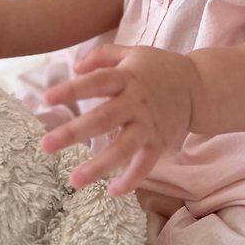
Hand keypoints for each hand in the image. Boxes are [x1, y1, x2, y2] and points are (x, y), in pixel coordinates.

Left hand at [38, 42, 202, 196]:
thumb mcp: (133, 53)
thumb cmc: (159, 68)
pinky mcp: (160, 142)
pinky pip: (145, 164)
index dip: (73, 90)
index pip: (97, 83)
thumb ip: (103, 55)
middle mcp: (136, 102)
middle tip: (45, 146)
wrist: (199, 86)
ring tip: (74, 180)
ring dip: (99, 165)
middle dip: (74, 133)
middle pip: (104, 118)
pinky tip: (111, 192)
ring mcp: (149, 125)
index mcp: (128, 78)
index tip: (47, 98)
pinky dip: (131, 180)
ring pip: (123, 148)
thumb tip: (75, 67)